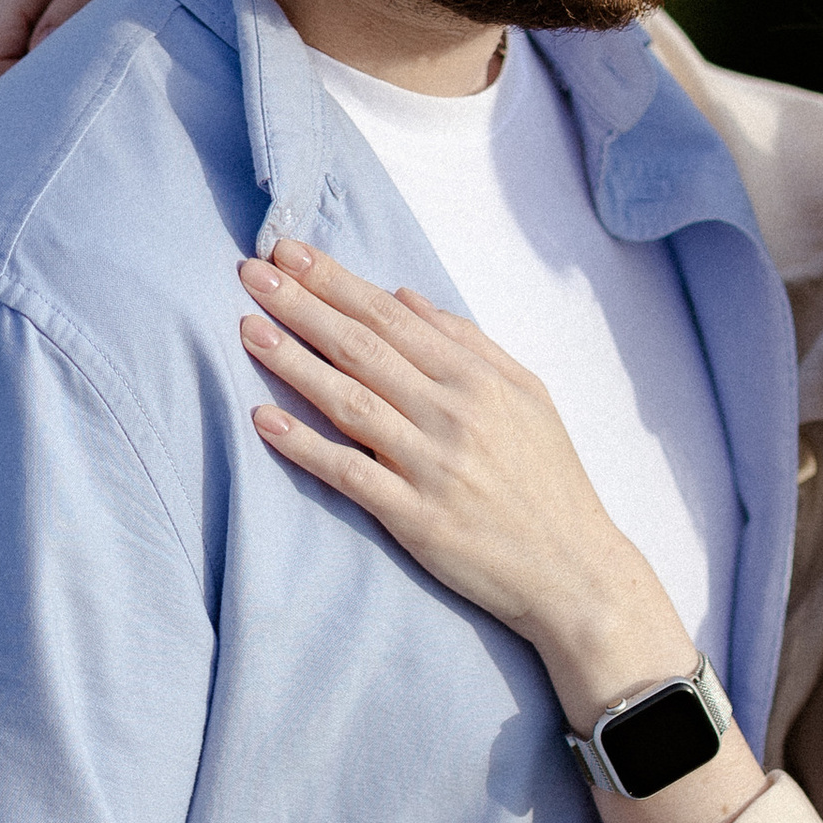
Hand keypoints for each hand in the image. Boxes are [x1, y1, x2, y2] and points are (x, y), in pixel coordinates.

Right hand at [0, 0, 145, 84]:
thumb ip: (80, 3)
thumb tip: (38, 51)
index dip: (23, 92)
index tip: (72, 98)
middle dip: (39, 81)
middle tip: (95, 80)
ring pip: (12, 59)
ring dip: (53, 66)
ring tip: (102, 47)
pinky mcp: (22, 1)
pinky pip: (26, 48)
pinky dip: (57, 55)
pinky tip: (92, 40)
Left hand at [238, 243, 683, 716]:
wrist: (574, 571)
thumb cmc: (551, 482)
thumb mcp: (529, 396)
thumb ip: (469, 342)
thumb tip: (406, 297)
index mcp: (478, 380)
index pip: (391, 317)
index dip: (336, 281)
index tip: (289, 250)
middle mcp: (453, 414)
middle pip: (363, 347)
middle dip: (301, 304)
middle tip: (250, 271)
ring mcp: (432, 466)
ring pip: (349, 401)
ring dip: (293, 362)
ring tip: (248, 329)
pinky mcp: (416, 517)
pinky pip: (349, 473)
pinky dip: (305, 446)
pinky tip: (263, 420)